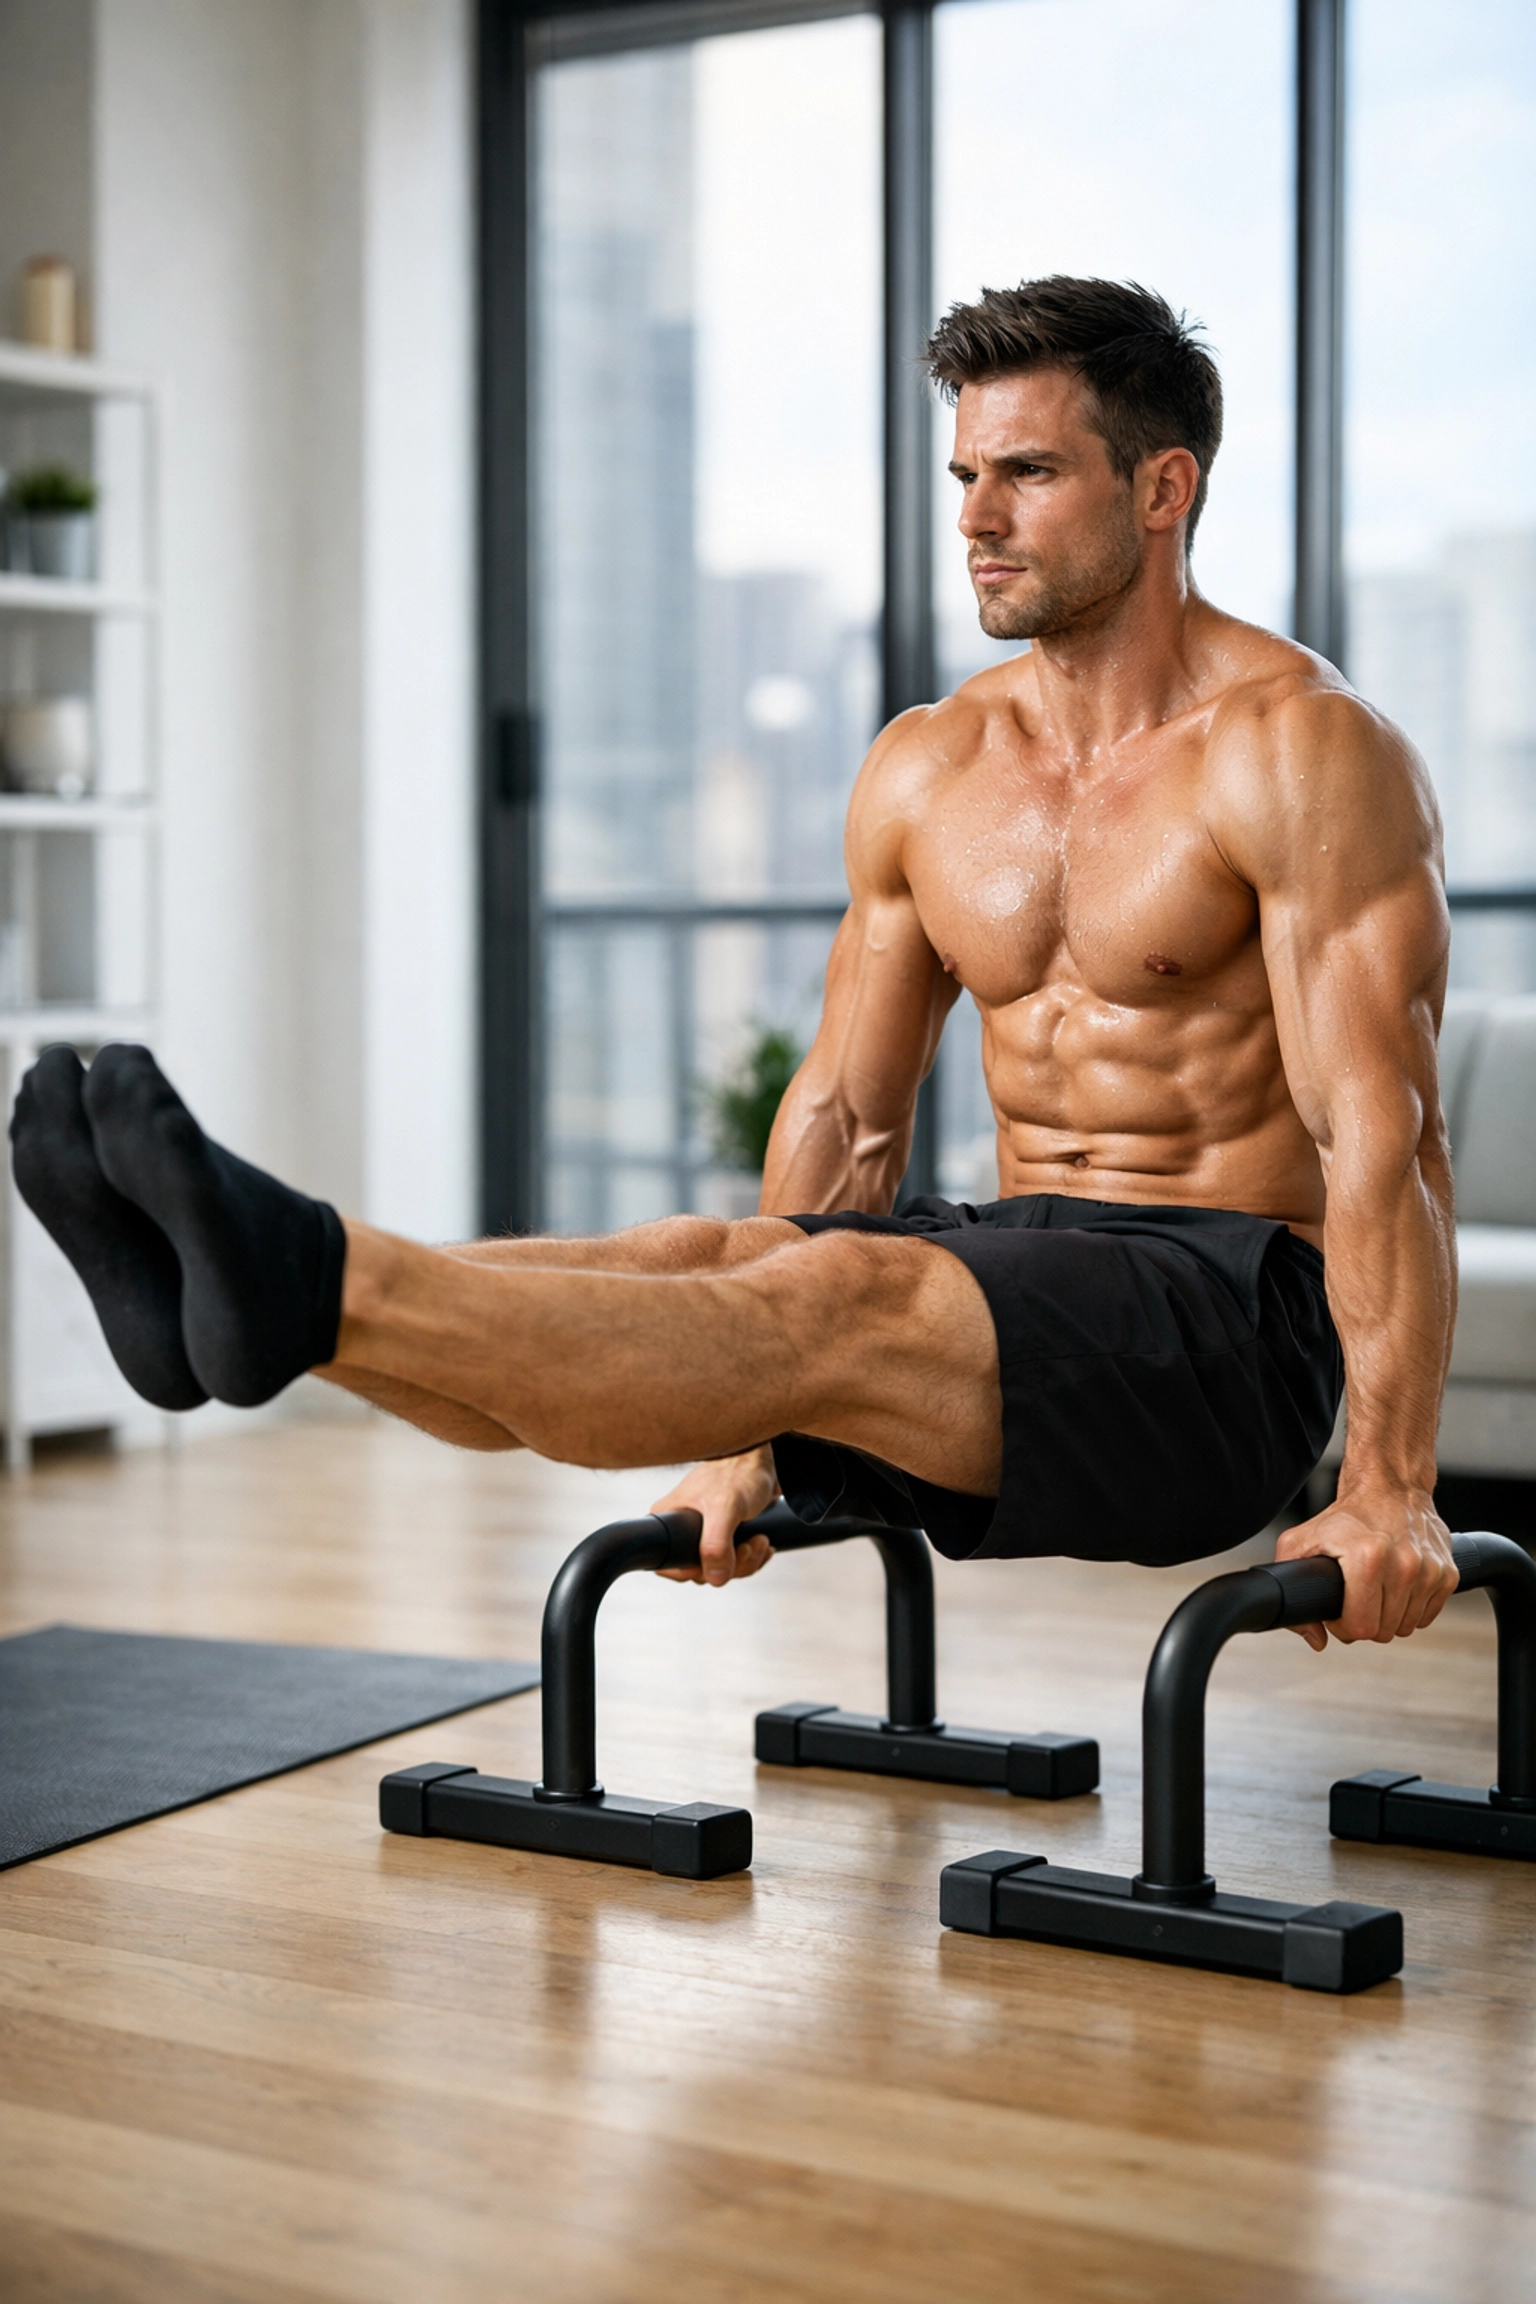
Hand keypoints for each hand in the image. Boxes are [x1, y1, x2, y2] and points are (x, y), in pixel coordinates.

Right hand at [650, 1446, 779, 1587]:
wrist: (760, 1457)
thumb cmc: (738, 1472)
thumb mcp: (725, 1507)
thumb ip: (716, 1544)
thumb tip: (715, 1578)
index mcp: (668, 1521)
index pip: (669, 1566)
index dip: (695, 1573)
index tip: (719, 1565)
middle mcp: (682, 1529)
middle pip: (701, 1570)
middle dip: (732, 1565)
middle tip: (749, 1546)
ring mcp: (704, 1532)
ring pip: (722, 1566)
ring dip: (747, 1560)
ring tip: (761, 1541)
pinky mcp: (725, 1532)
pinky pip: (736, 1558)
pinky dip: (753, 1556)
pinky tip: (764, 1543)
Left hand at [1274, 1485, 1456, 1649]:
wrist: (1390, 1486)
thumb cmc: (1346, 1516)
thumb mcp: (1302, 1542)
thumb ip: (1291, 1588)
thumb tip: (1316, 1639)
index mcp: (1368, 1558)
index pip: (1360, 1627)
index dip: (1343, 1626)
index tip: (1339, 1609)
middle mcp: (1404, 1565)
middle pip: (1384, 1631)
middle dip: (1365, 1621)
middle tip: (1356, 1598)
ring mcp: (1430, 1570)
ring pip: (1406, 1627)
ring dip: (1388, 1616)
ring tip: (1376, 1589)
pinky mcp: (1447, 1573)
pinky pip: (1426, 1616)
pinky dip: (1410, 1609)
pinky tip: (1397, 1586)